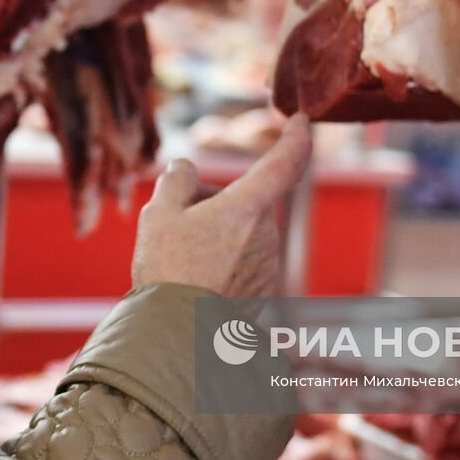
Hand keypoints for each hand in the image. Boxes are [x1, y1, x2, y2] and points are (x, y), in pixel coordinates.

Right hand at [131, 114, 311, 297]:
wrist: (178, 338)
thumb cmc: (169, 273)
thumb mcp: (158, 214)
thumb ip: (175, 181)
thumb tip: (185, 170)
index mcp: (248, 208)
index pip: (284, 162)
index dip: (295, 138)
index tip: (301, 121)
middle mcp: (266, 235)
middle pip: (244, 201)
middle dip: (214, 202)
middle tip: (176, 222)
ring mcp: (266, 266)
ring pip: (242, 231)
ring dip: (216, 232)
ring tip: (179, 259)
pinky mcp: (261, 292)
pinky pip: (242, 260)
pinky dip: (220, 260)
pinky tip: (192, 279)